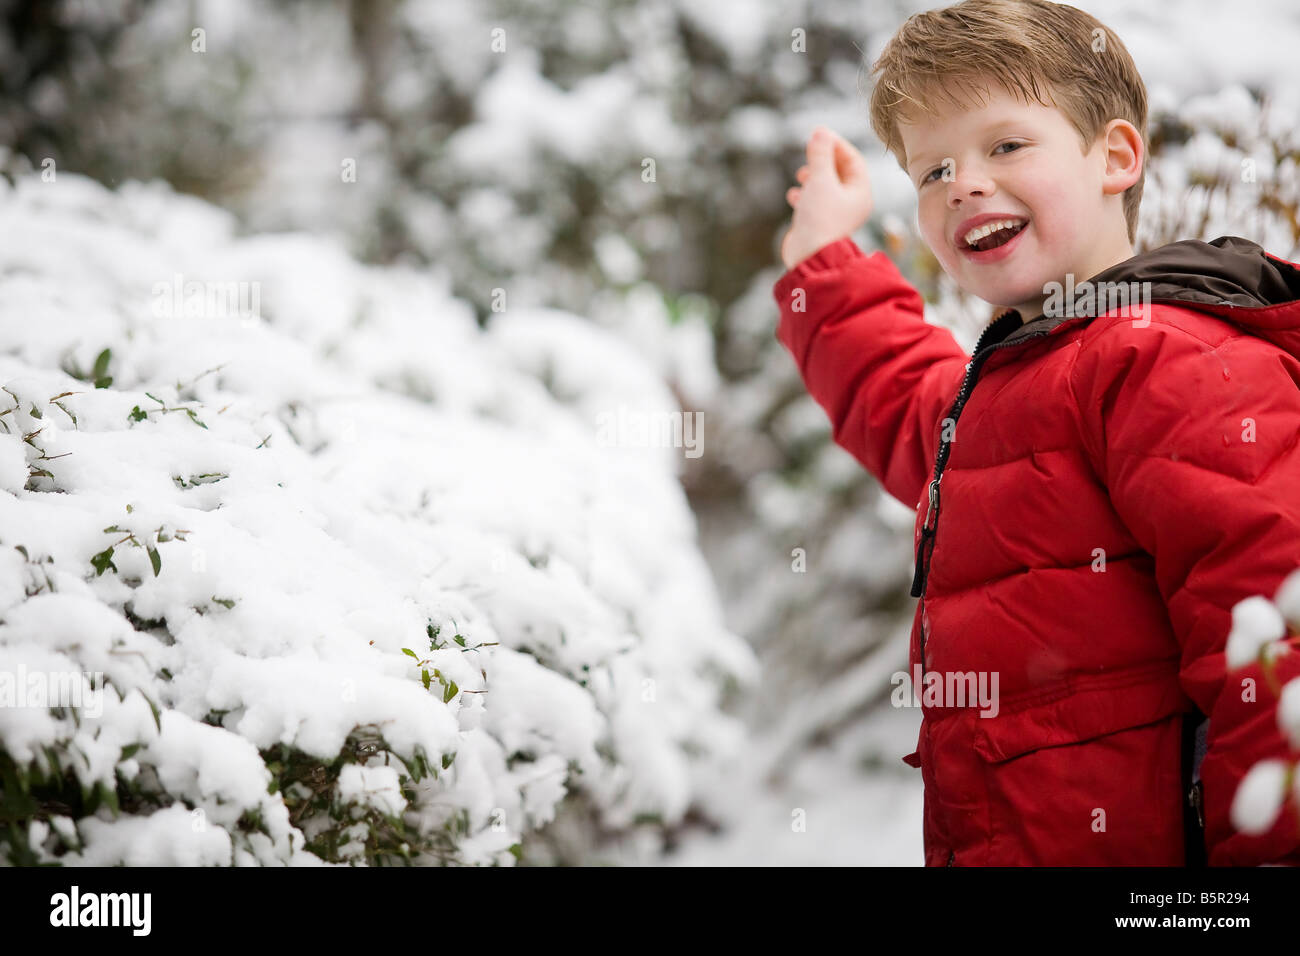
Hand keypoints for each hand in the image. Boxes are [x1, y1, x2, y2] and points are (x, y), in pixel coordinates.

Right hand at [779, 126, 873, 270]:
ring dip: (812, 176)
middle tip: (809, 154)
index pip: (853, 160)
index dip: (836, 144)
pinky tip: (794, 195)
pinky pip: (814, 201)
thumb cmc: (820, 219)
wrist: (809, 256)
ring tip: (801, 175)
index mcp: (860, 193)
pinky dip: (804, 194)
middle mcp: (851, 203)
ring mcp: (836, 214)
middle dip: (823, 161)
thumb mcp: (820, 180)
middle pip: (839, 172)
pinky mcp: (820, 223)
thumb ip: (820, 154)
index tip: (819, 136)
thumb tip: (820, 132)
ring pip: (826, 186)